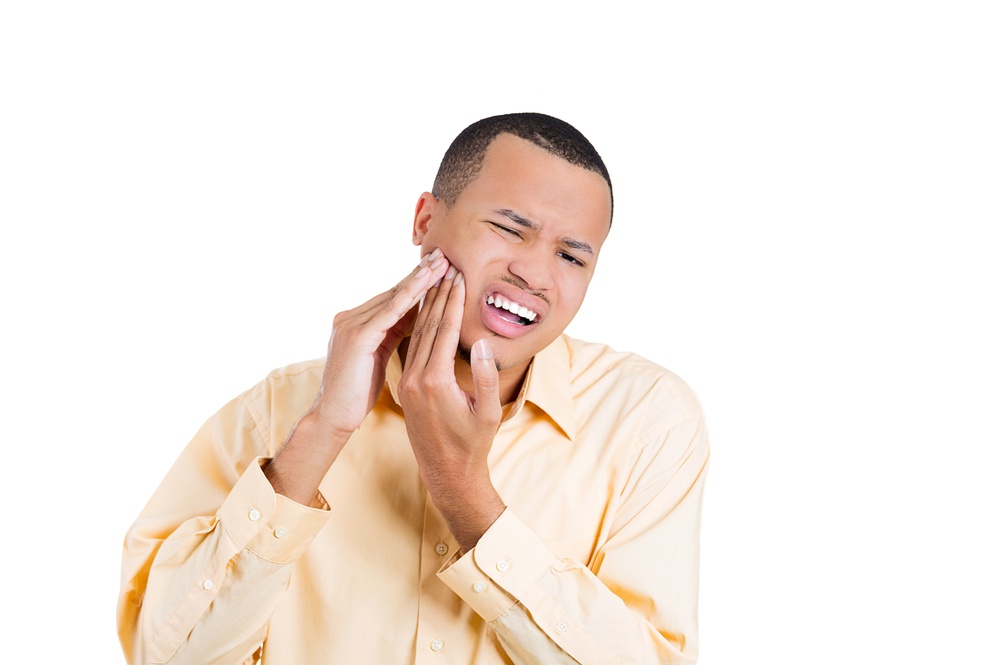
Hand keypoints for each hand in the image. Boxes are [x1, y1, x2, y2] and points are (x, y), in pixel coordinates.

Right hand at [311, 248, 449, 440]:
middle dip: (420, 273)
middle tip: (444, 254)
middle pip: (393, 291)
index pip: (391, 297)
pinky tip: (428, 283)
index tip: (438, 267)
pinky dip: (411, 295)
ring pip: (394, 296)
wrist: (333, 417)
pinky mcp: (358, 336)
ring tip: (442, 262)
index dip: (415, 282)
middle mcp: (350, 317)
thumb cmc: (357, 392)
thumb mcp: (378, 356)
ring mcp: (351, 325)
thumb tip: (414, 317)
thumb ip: (391, 334)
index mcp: (355, 322)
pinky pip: (391, 311)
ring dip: (420, 278)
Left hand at [397, 266, 505, 548]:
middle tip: (446, 265)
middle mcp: (416, 379)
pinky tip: (424, 310)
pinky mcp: (407, 387)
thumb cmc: (474, 444)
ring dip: (426, 305)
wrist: (447, 473)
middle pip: (426, 326)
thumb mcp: (488, 412)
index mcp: (435, 381)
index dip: (451, 300)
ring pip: (416, 334)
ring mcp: (409, 383)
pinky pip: (412, 348)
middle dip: (437, 294)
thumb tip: (479, 343)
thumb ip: (486, 377)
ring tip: (435, 279)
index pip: (443, 329)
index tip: (457, 274)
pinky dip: (419, 326)